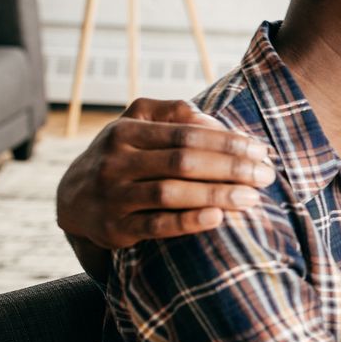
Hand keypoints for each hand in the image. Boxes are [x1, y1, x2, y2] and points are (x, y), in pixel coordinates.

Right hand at [56, 98, 274, 249]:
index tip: (260, 150)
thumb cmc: (123, 155)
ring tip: (252, 198)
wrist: (74, 199)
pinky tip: (218, 218)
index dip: (227, 142)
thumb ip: (173, 113)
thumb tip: (212, 120)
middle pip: (183, 162)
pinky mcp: (115, 229)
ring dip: (217, 195)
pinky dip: (188, 222)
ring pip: (171, 193)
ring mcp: (113, 196)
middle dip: (230, 168)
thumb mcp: (137, 124)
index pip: (186, 134)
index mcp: (125, 131)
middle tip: (266, 175)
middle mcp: (116, 162)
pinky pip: (156, 225)